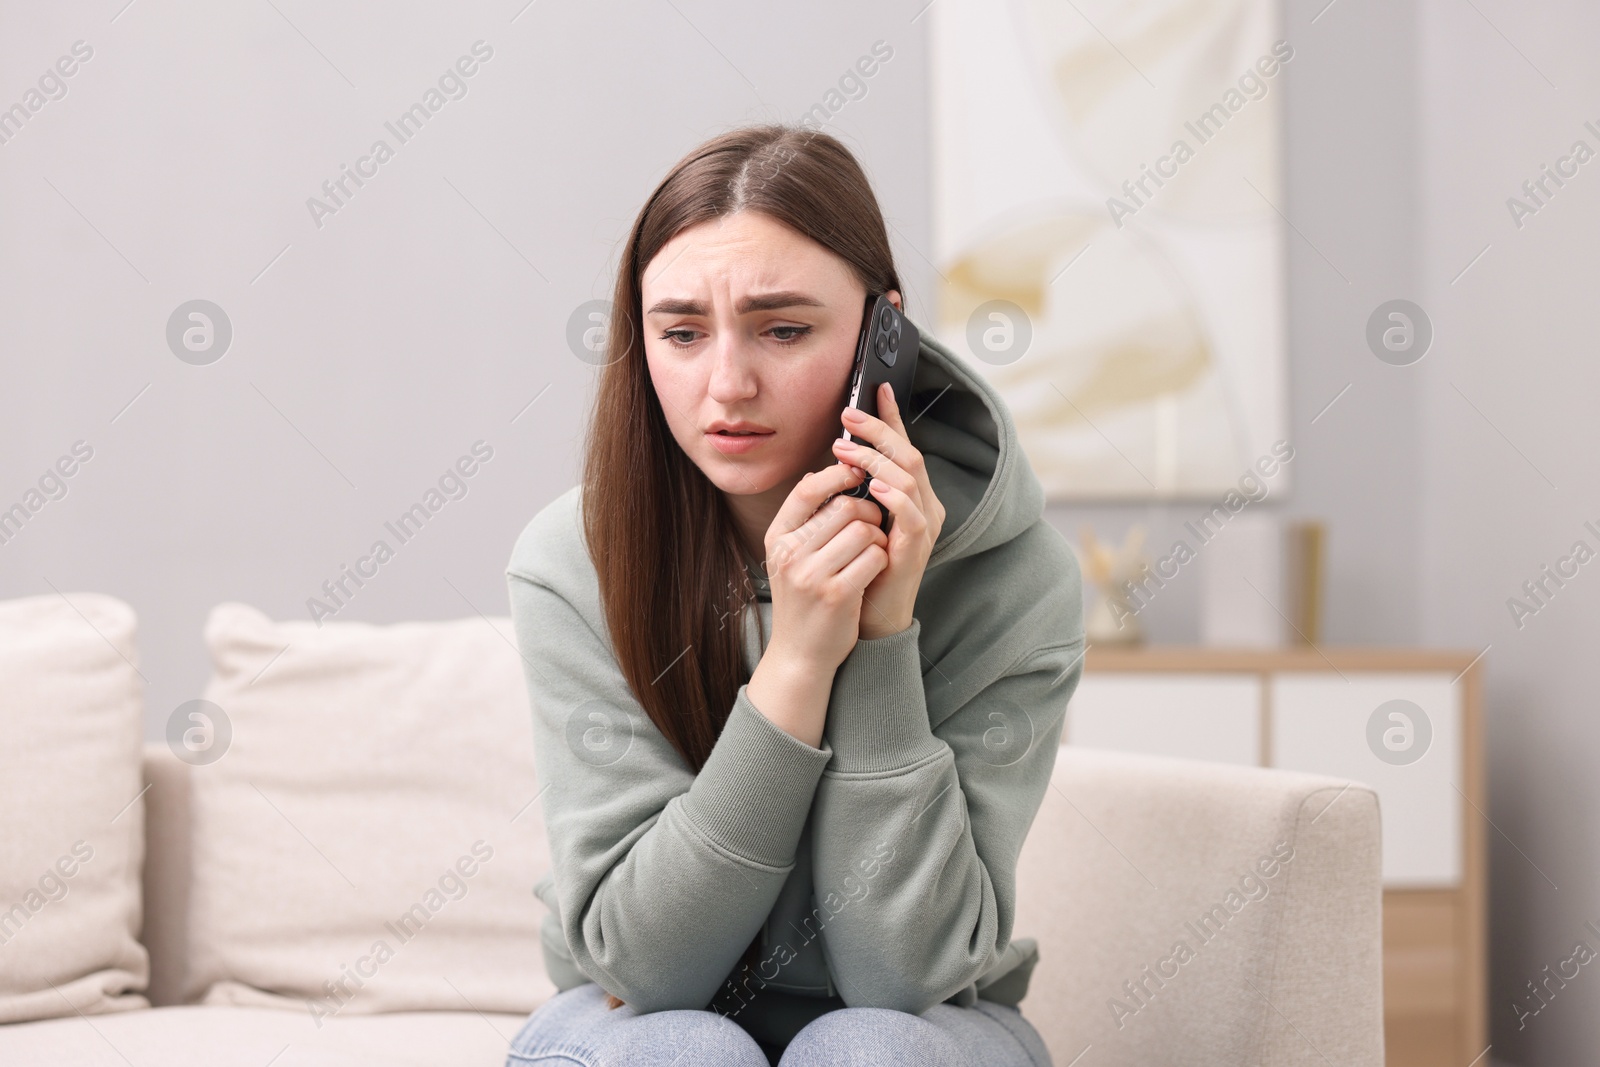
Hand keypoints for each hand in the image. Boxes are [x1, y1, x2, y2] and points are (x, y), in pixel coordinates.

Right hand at [761, 462, 890, 673]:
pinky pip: (874, 556)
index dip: (836, 475)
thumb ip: (804, 520)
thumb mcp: (790, 557)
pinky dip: (881, 558)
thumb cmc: (802, 599)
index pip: (807, 489)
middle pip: (845, 506)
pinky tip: (873, 570)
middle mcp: (790, 554)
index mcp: (777, 538)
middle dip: (868, 511)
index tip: (857, 474)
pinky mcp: (837, 594)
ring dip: (878, 536)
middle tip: (873, 526)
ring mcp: (812, 575)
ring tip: (873, 551)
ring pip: (864, 529)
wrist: (799, 654)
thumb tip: (819, 474)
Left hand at [831, 382, 945, 639]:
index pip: (902, 446)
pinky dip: (893, 495)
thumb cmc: (858, 566)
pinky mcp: (917, 547)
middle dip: (878, 430)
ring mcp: (923, 525)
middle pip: (907, 453)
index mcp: (909, 495)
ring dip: (876, 458)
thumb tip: (836, 452)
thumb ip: (852, 489)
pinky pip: (911, 513)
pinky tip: (872, 485)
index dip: (891, 417)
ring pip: (909, 477)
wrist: (868, 616)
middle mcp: (923, 504)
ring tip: (846, 449)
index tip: (875, 388)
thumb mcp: (853, 519)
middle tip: (846, 416)